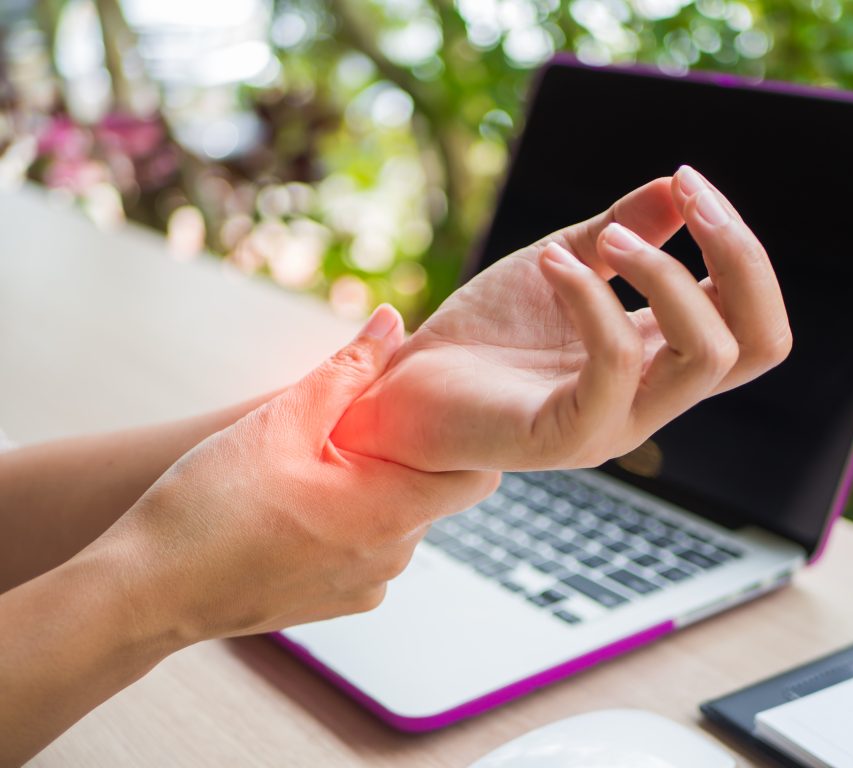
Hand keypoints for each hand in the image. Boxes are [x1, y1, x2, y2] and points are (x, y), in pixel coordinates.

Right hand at [90, 305, 498, 643]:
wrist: (149, 592)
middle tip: (348, 426)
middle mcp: (393, 558)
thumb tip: (393, 320)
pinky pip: (370, 550)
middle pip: (433, 492)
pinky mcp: (341, 603)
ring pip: (400, 520)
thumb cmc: (210, 505)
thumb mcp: (281, 420)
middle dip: (405, 456)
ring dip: (375, 488)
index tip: (421, 410)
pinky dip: (352, 523)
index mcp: (392, 513)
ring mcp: (367, 587)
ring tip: (316, 465)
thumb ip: (348, 368)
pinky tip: (298, 506)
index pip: (477, 475)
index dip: (459, 437)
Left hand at [334, 166, 791, 471]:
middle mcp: (653, 399)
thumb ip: (622, 231)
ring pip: (706, 357)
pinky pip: (614, 367)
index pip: (753, 319)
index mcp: (660, 358)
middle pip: (760, 345)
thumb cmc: (487, 332)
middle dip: (739, 257)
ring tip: (609, 239)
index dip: (741, 249)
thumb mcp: (562, 262)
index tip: (689, 182)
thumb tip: (677, 185)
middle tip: (689, 193)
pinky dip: (593, 300)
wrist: (407, 387)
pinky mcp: (565, 439)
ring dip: (668, 275)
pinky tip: (551, 265)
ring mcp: (616, 425)